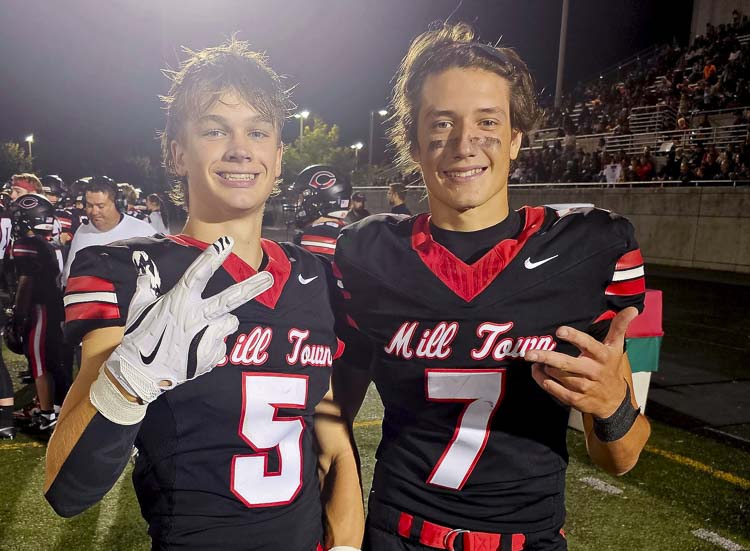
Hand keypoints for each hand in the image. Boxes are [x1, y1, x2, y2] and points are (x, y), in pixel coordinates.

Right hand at [104, 236, 273, 402]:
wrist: (141, 374)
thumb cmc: (140, 337)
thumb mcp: (139, 307)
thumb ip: (147, 283)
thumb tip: (143, 262)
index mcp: (179, 301)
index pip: (199, 274)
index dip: (213, 257)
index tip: (227, 241)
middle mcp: (195, 317)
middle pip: (229, 299)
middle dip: (251, 287)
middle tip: (269, 278)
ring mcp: (205, 337)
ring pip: (229, 321)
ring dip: (221, 323)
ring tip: (198, 333)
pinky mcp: (212, 354)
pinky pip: (221, 342)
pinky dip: (212, 343)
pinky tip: (195, 349)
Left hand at [527, 307, 638, 418]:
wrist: (614, 402)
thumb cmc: (610, 368)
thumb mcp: (616, 347)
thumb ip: (619, 327)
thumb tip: (632, 309)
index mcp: (602, 356)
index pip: (588, 344)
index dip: (574, 337)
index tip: (559, 331)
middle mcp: (592, 372)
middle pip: (567, 364)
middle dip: (547, 357)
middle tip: (528, 353)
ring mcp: (583, 387)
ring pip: (557, 375)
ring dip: (544, 367)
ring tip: (535, 358)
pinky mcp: (575, 399)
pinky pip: (553, 389)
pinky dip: (542, 380)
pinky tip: (537, 371)